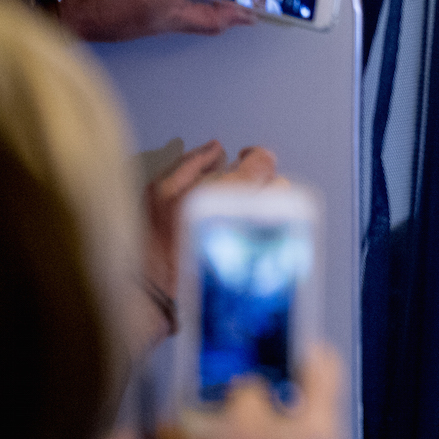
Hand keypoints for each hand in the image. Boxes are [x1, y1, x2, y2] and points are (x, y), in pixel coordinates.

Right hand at [143, 140, 278, 298]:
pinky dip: (268, 230)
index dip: (256, 156)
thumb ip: (192, 163)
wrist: (159, 289)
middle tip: (241, 189)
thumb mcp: (160, 191)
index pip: (265, 162)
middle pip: (279, 186)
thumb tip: (215, 149)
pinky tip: (246, 234)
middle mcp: (254, 214)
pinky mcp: (266, 258)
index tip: (247, 157)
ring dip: (267, 207)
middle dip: (262, 183)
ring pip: (283, 212)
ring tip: (242, 213)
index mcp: (229, 191)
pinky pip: (279, 236)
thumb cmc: (155, 243)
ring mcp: (263, 237)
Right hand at [180, 345, 343, 438]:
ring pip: (306, 424)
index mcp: (324, 423)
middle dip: (287, 382)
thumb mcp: (239, 423)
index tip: (289, 336)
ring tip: (247, 409)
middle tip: (259, 372)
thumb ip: (251, 390)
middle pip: (317, 397)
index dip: (307, 346)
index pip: (328, 368)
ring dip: (280, 412)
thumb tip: (256, 384)